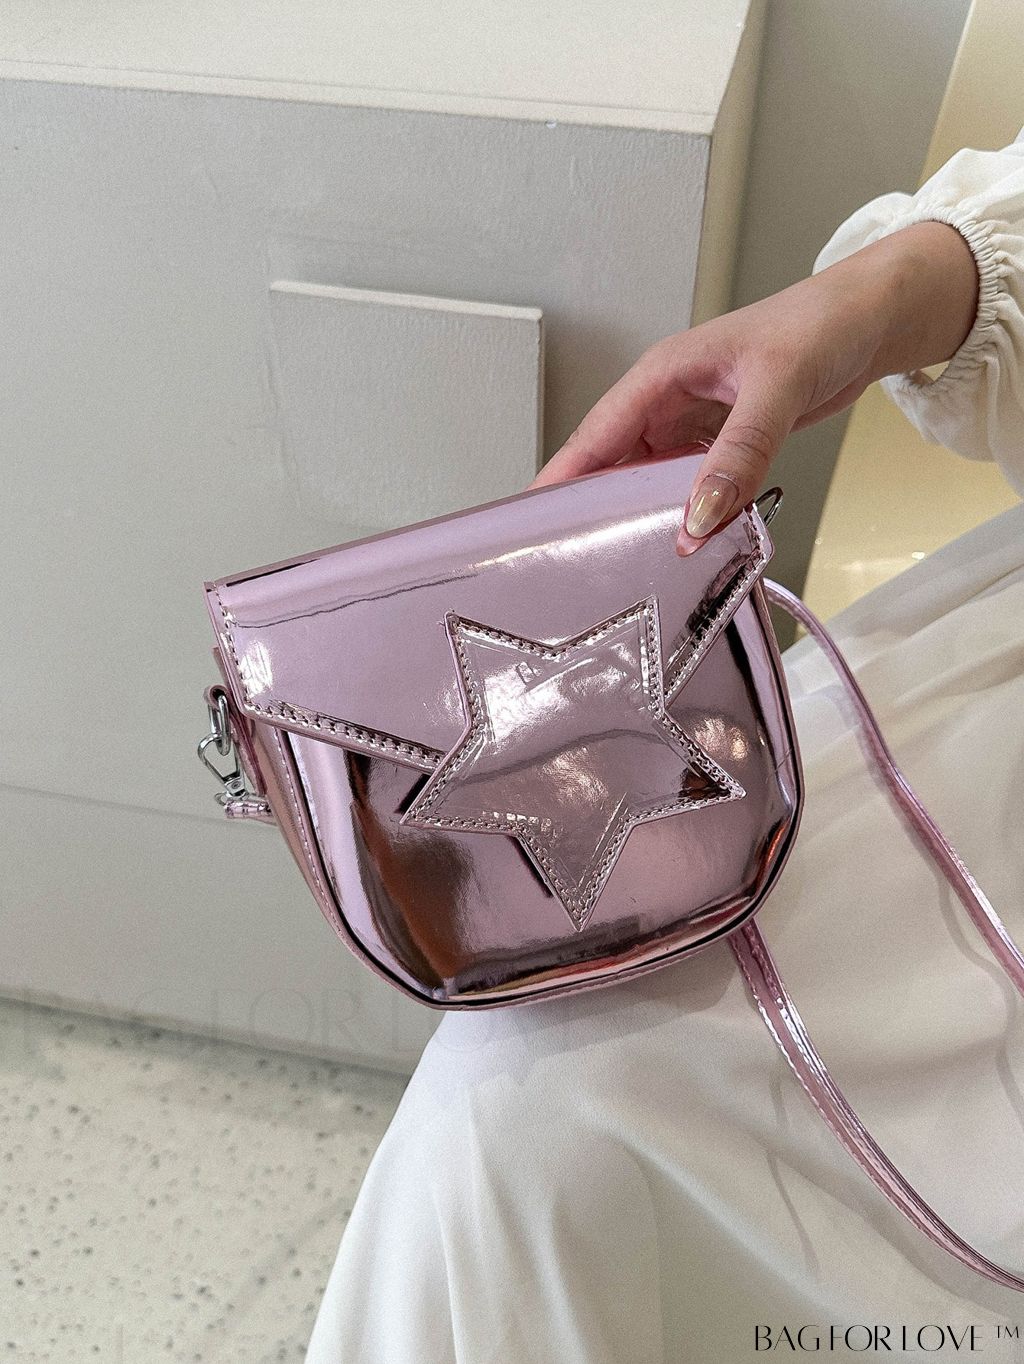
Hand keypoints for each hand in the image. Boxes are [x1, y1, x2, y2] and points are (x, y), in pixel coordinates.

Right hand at [531, 221, 978, 553]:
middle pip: (613, 465)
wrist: (872, 321)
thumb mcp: (776, 388)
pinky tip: (686, 540)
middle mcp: (667, 401)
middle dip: (596, 509)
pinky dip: (686, 512)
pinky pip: (689, 485)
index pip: (596, 435)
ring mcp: (692, 424)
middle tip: (579, 561)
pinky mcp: (720, 442)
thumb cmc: (819, 327)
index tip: (533, 525)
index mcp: (660, 375)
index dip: (562, 481)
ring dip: (644, 515)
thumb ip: (738, 454)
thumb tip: (698, 517)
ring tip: (628, 562)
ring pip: (649, 480)